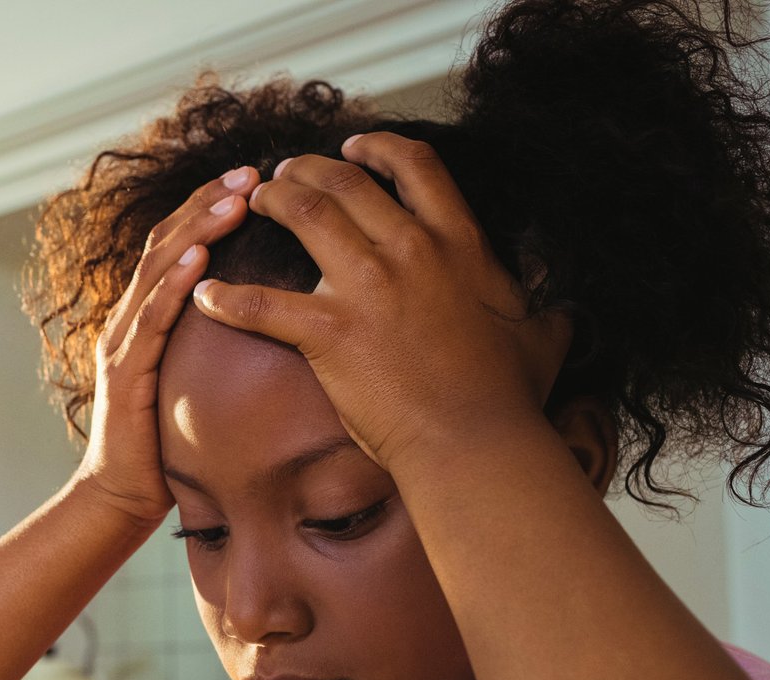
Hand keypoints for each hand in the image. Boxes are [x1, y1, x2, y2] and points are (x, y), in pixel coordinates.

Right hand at [74, 165, 258, 526]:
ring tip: (233, 202)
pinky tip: (198, 260)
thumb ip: (217, 341)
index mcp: (147, 315)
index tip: (255, 178)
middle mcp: (129, 318)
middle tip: (252, 172)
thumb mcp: (198, 378)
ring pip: (156, 270)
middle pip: (166, 241)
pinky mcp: (123, 374)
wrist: (123, 495)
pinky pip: (149, 320)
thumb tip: (272, 313)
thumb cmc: (168, 442)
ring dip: (196, 230)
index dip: (211, 206)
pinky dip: (173, 286)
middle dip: (208, 202)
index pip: (178, 243)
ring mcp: (121, 343)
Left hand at [191, 133, 571, 473]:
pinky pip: (263, 304)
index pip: (415, 167)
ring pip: (305, 215)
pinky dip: (225, 298)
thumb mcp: (541, 340)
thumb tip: (565, 314)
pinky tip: (203, 296)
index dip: (377, 150)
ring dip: (271, 200)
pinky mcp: (329, 331)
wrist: (474, 440)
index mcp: (459, 243)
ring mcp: (367, 287)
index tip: (351, 149)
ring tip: (248, 203)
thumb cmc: (508, 398)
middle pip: (346, 182)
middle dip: (306, 170)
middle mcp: (410, 250)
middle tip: (282, 174)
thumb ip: (547, 316)